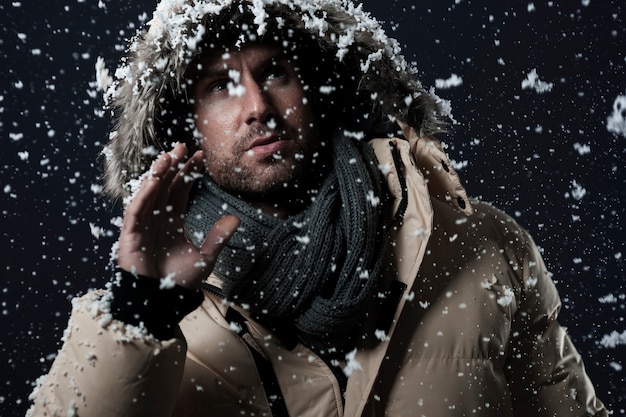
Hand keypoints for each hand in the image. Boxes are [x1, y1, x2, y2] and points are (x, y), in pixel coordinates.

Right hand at [117, 143, 239, 288]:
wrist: (159, 301)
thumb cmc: (178, 283)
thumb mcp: (205, 257)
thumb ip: (218, 238)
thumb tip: (236, 219)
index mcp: (172, 222)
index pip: (180, 191)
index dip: (189, 173)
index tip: (201, 157)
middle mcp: (157, 219)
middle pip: (166, 186)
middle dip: (174, 166)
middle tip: (184, 146)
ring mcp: (142, 225)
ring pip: (150, 193)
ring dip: (159, 173)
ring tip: (170, 155)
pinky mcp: (130, 234)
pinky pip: (136, 209)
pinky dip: (144, 194)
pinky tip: (155, 180)